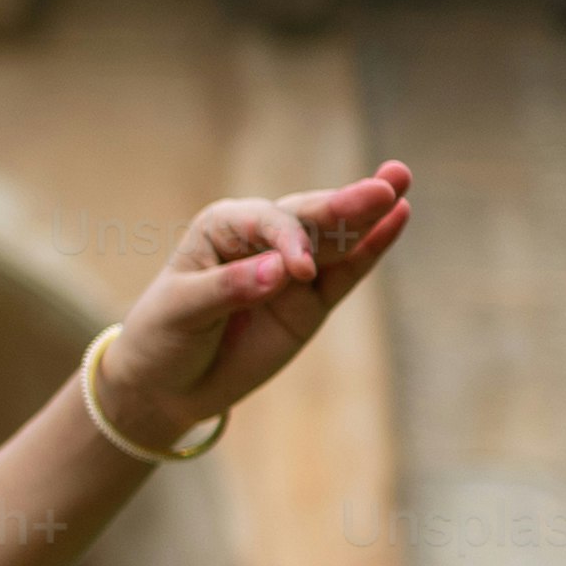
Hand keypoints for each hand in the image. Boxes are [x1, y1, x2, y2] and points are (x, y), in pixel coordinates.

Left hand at [96, 162, 416, 443]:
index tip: (299, 272)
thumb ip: (230, 289)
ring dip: (368, 213)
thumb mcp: (183, 312)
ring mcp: (291, 270)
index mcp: (222, 228)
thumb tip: (284, 270)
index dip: (288, 241)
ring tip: (401, 180)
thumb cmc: (164, 338)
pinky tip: (398, 219)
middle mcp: (261, 239)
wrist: (167, 386)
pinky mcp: (311, 301)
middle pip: (309, 218)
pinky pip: (346, 274)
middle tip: (387, 184)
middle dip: (346, 203)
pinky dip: (371, 249)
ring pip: (335, 240)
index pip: (266, 222)